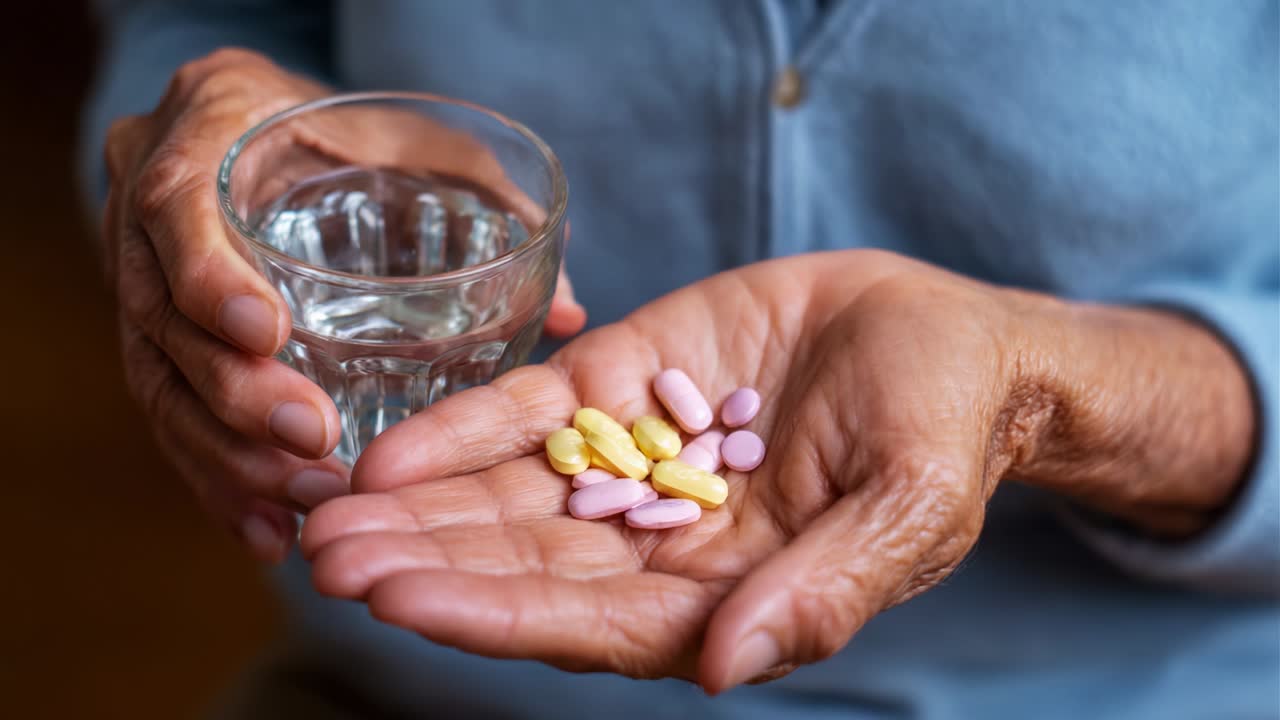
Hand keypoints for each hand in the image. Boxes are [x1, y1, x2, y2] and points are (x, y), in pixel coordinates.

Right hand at [102, 49, 586, 560]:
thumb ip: (486, 203)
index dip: (212, 276)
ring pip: (158, 384)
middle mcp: (146, 212)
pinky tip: (266, 533)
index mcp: (206, 128)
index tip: (269, 333)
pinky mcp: (153, 340)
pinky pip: (168, 418)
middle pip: (162, 319)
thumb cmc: (351, 129)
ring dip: (229, 457)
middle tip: (314, 442)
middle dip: (236, 393)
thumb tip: (570, 314)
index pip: (177, 206)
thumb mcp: (418, 140)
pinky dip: (216, 480)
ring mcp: (138, 280)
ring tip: (305, 505)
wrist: (257, 124)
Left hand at [298, 250, 1033, 687]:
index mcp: (723, 594)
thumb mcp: (911, 510)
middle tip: (322, 558)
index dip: (497, 616)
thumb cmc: (946, 430)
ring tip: (322, 512)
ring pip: (507, 496)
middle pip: (523, 565)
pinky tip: (392, 449)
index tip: (402, 603)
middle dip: (425, 565)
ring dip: (417, 508)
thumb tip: (728, 670)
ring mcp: (633, 458)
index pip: (591, 623)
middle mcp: (658, 540)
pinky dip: (463, 429)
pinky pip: (531, 411)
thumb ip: (825, 590)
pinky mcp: (623, 380)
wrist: (943, 333)